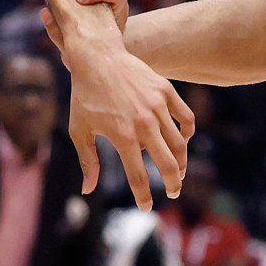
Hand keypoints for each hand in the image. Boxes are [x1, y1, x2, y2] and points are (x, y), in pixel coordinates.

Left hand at [58, 41, 193, 210]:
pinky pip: (186, 118)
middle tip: (173, 192)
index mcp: (122, 136)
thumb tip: (88, 190)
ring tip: (178, 172)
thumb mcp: (79, 130)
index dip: (144, 197)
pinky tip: (182, 142)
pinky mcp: (166, 91)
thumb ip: (88, 161)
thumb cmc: (85, 96)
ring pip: (180, 144)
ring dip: (182, 163)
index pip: (138, 177)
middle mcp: (143, 123)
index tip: (146, 207)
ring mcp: (157, 106)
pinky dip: (187, 133)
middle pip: (168, 164)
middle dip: (173, 184)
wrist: (98, 58)